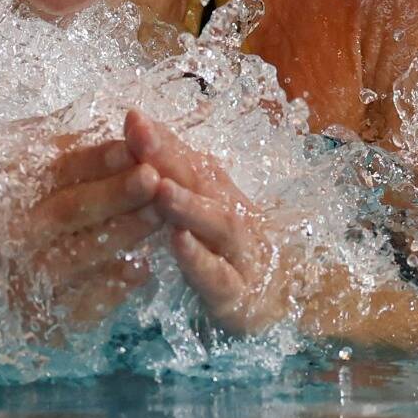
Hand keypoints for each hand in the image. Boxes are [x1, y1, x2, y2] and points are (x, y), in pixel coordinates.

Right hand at [0, 129, 162, 335]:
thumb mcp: (18, 182)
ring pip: (79, 255)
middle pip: (69, 211)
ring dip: (122, 234)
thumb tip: (114, 133)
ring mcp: (30, 278)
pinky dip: (113, 285)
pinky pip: (83, 302)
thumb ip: (60, 160)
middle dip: (114, 194)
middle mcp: (16, 236)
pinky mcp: (47, 318)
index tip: (132, 146)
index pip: (58, 171)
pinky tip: (143, 267)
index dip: (96, 159)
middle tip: (153, 178)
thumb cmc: (6, 224)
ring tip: (159, 214)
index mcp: (11, 195)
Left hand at [124, 110, 297, 335]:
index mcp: (217, 192)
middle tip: (140, 134)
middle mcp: (231, 213)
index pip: (187, 159)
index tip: (132, 116)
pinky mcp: (238, 295)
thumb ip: (177, 178)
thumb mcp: (204, 212)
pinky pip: (219, 276)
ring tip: (159, 188)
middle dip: (169, 157)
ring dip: (188, 204)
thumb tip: (138, 132)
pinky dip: (198, 259)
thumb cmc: (229, 252)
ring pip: (218, 224)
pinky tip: (178, 242)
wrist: (286, 301)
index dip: (161, 138)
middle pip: (202, 181)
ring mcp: (240, 253)